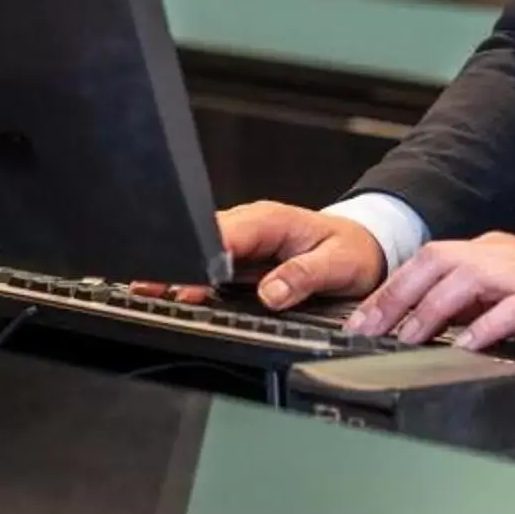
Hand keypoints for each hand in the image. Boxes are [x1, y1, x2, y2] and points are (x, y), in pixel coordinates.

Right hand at [131, 201, 388, 310]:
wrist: (366, 246)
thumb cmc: (353, 250)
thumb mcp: (338, 264)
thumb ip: (304, 276)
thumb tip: (271, 293)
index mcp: (271, 220)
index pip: (227, 233)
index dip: (202, 255)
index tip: (183, 277)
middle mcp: (252, 225)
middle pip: (205, 240)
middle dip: (178, 262)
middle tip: (149, 284)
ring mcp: (245, 240)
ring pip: (204, 252)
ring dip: (180, 271)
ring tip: (149, 289)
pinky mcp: (244, 257)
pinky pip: (214, 264)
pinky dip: (195, 277)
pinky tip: (175, 291)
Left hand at [347, 231, 514, 354]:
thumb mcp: (510, 292)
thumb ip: (472, 300)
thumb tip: (424, 320)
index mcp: (490, 250)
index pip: (428, 260)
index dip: (391, 288)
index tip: (363, 318)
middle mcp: (503, 255)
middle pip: (437, 261)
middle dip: (397, 295)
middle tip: (370, 328)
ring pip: (466, 279)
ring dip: (430, 310)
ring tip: (407, 338)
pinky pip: (510, 309)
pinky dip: (483, 327)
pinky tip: (466, 345)